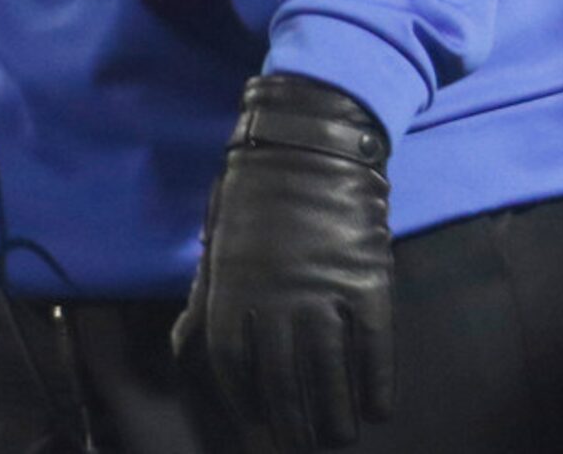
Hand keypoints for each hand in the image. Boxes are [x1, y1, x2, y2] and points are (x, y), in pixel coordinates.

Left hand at [172, 73, 394, 451]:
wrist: (311, 139)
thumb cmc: (257, 191)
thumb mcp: (218, 240)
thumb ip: (206, 296)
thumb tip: (184, 345)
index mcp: (231, 286)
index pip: (235, 368)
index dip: (248, 408)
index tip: (259, 432)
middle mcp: (275, 298)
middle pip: (283, 384)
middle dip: (292, 426)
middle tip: (301, 447)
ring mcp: (324, 290)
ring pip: (330, 376)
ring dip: (335, 418)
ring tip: (339, 439)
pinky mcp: (366, 279)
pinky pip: (373, 348)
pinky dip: (377, 385)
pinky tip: (378, 410)